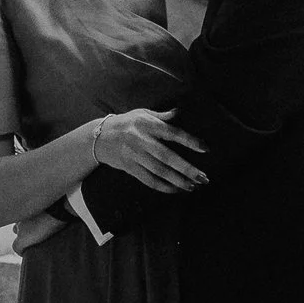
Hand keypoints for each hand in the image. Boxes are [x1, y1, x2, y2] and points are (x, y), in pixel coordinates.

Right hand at [92, 109, 207, 193]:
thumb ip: (161, 116)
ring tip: (193, 186)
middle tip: (203, 177)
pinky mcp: (129, 168)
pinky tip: (176, 190)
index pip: (171, 133)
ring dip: (177, 180)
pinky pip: (148, 180)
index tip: (205, 149)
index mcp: (146, 124)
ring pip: (159, 171)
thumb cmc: (125, 123)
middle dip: (186, 168)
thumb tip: (178, 112)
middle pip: (167, 156)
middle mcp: (140, 140)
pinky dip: (163, 187)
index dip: (189, 141)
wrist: (99, 137)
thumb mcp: (141, 113)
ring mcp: (134, 155)